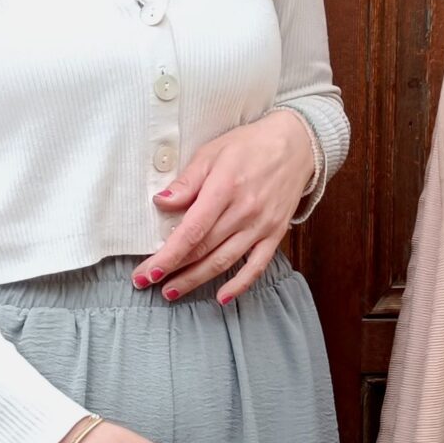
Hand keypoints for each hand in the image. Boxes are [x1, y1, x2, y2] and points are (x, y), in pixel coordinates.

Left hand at [134, 110, 315, 303]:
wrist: (296, 144)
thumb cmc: (249, 146)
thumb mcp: (212, 152)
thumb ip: (187, 181)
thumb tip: (161, 203)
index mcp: (224, 189)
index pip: (191, 231)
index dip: (168, 256)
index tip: (147, 272)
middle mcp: (243, 212)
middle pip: (203, 250)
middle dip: (173, 271)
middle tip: (148, 283)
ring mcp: (261, 226)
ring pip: (224, 262)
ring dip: (196, 280)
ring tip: (172, 292)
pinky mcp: (275, 234)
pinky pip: (257, 266)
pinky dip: (239, 285)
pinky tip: (221, 298)